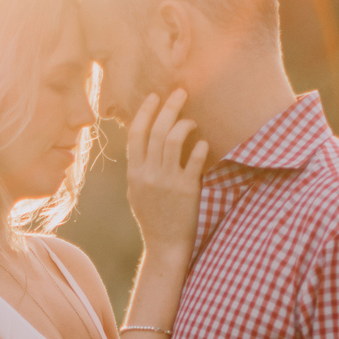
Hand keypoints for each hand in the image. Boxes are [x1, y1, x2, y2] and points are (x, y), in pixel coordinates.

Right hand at [126, 87, 209, 262]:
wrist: (165, 245)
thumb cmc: (153, 217)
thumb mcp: (137, 192)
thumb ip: (140, 167)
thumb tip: (147, 140)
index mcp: (134, 173)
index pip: (136, 133)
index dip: (146, 111)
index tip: (155, 96)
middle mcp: (149, 174)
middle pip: (157, 131)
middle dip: (169, 107)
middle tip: (181, 93)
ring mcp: (167, 182)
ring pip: (174, 140)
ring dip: (185, 123)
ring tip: (193, 120)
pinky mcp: (187, 190)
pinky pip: (194, 159)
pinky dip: (200, 147)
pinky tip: (204, 144)